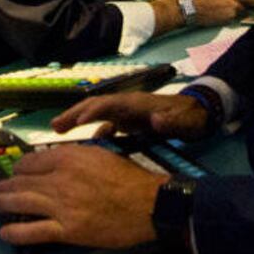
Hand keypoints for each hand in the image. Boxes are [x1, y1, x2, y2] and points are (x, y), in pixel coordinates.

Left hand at [0, 145, 166, 248]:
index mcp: (68, 157)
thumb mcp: (100, 154)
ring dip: (3, 203)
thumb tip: (57, 158)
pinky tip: (5, 231)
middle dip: (4, 186)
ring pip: (20, 203)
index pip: (30, 161)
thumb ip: (75, 155)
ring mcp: (61, 206)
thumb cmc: (128, 178)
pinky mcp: (67, 230)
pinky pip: (32, 232)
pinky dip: (15, 232)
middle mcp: (60, 179)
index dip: (19, 168)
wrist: (148, 204)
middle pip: (20, 181)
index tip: (17, 173)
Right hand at [52, 92, 210, 140]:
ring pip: (97, 116)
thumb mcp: (186, 122)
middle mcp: (128, 105)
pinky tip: (86, 150)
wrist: (199, 114)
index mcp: (137, 104)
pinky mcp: (129, 122)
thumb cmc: (191, 118)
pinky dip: (94, 134)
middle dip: (74, 113)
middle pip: (95, 106)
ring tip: (58, 134)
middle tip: (54, 126)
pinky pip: (106, 126)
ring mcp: (127, 113)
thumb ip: (173, 122)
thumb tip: (156, 120)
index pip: (109, 104)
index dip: (92, 112)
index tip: (76, 123)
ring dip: (78, 122)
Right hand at [188, 0, 253, 25]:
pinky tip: (222, 15)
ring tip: (227, 10)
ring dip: (239, 10)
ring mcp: (232, 7)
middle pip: (251, 0)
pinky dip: (231, 17)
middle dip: (251, 2)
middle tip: (246, 4)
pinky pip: (235, 18)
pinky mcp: (229, 17)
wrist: (190, 7)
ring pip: (243, 10)